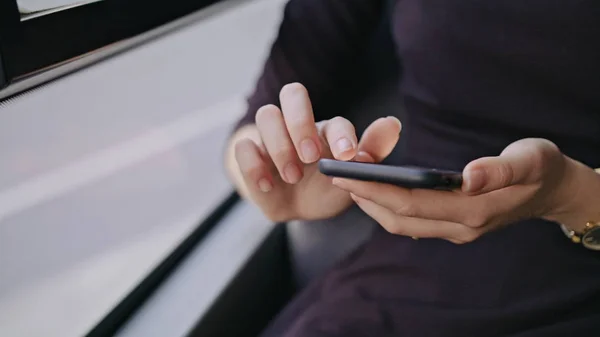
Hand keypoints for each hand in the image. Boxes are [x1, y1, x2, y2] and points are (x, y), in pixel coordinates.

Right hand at [232, 83, 400, 221]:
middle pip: (293, 94)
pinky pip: (242, 146)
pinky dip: (253, 164)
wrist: (296, 210)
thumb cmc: (327, 188)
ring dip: (280, 146)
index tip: (348, 156)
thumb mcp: (351, 179)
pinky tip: (268, 186)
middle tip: (311, 157)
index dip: (340, 134)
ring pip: (266, 115)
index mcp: (326, 130)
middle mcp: (297, 124)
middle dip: (302, 124)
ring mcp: (270, 137)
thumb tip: (393, 123)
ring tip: (293, 176)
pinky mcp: (249, 155)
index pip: (333, 119)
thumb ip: (370, 153)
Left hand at [332, 138, 590, 242]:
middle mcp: (460, 226)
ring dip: (373, 205)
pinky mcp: (453, 226)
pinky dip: (388, 208)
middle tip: (336, 176)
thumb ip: (500, 169)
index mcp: (474, 210)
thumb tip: (467, 176)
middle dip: (365, 198)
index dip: (377, 190)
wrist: (553, 191)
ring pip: (403, 224)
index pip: (413, 203)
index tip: (348, 174)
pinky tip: (375, 191)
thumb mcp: (530, 159)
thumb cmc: (541, 169)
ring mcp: (456, 230)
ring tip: (348, 182)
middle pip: (400, 217)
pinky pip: (412, 222)